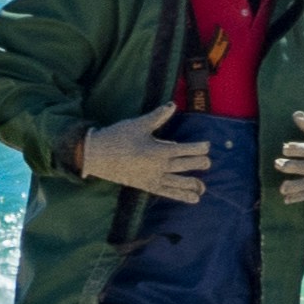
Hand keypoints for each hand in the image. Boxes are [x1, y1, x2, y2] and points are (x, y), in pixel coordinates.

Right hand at [75, 105, 209, 204]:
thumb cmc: (117, 137)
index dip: (199, 148)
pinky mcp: (145, 185)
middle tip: (208, 163)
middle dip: (199, 164)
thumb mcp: (138, 124)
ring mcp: (152, 178)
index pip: (185, 150)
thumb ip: (158, 116)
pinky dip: (179, 196)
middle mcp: (158, 166)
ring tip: (203, 188)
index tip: (207, 146)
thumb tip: (173, 104)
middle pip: (185, 165)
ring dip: (192, 185)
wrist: (95, 155)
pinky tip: (192, 199)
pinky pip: (166, 192)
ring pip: (178, 182)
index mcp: (158, 150)